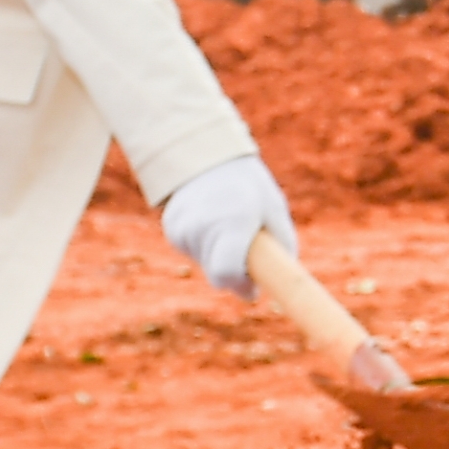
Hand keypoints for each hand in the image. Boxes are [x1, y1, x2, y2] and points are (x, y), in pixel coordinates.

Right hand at [162, 154, 296, 298]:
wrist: (212, 157)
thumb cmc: (252, 189)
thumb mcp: (275, 214)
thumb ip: (279, 251)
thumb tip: (260, 291)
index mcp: (233, 221)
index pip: (225, 273)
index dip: (240, 285)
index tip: (254, 285)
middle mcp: (202, 225)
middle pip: (216, 275)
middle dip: (235, 271)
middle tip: (247, 247)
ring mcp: (181, 226)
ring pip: (204, 263)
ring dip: (219, 255)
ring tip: (228, 226)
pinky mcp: (170, 227)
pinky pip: (191, 251)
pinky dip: (204, 245)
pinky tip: (211, 221)